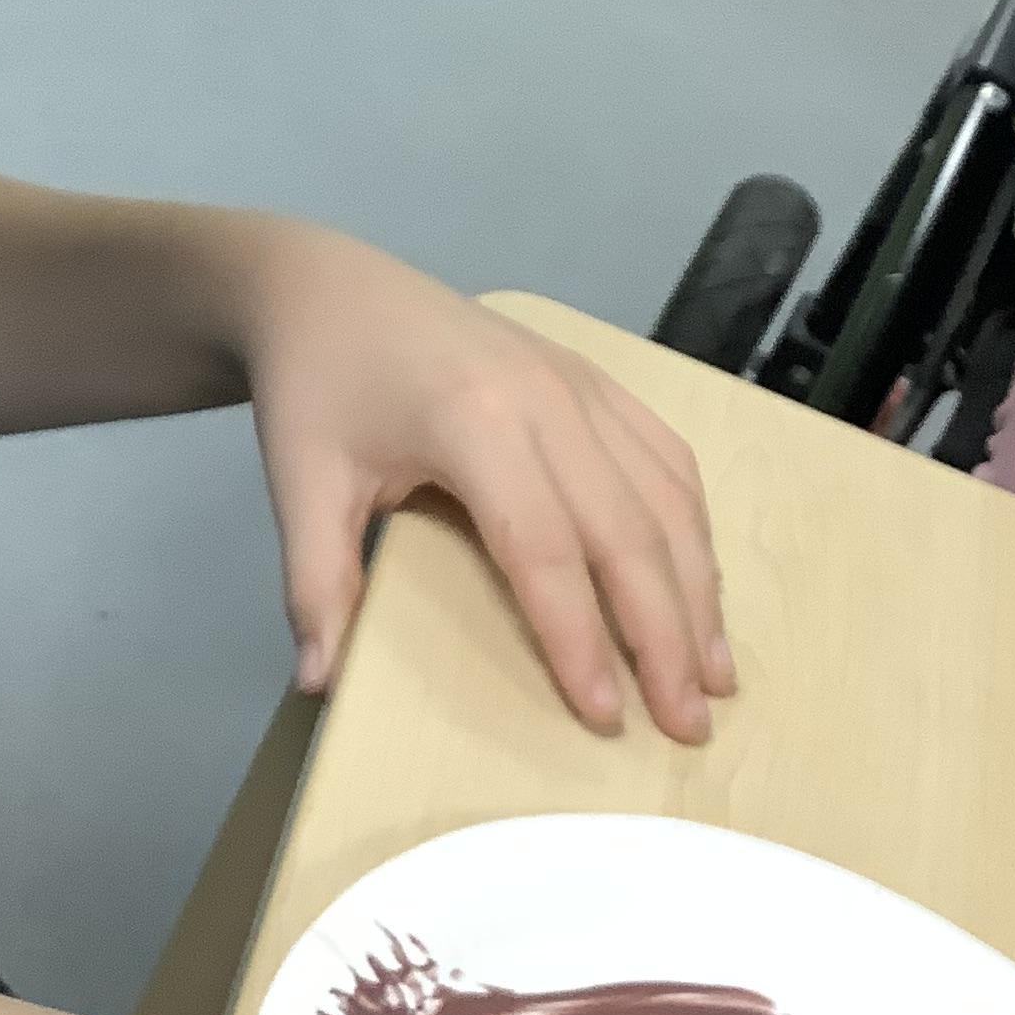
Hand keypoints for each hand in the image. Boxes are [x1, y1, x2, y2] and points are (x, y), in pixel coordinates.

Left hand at [232, 228, 732, 741]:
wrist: (329, 288)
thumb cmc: (315, 389)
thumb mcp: (298, 483)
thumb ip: (316, 583)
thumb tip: (319, 682)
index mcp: (475, 421)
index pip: (545, 550)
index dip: (580, 638)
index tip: (605, 716)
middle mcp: (548, 398)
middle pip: (628, 531)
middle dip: (665, 635)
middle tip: (689, 726)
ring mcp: (582, 382)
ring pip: (666, 496)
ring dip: (698, 589)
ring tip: (716, 677)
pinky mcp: (594, 377)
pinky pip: (666, 455)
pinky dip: (693, 526)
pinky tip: (701, 587)